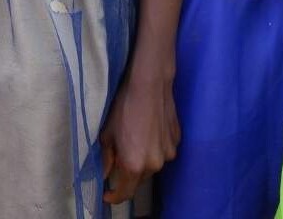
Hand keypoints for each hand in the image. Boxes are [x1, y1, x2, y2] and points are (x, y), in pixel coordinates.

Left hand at [99, 69, 179, 204]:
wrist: (149, 84)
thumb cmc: (123, 107)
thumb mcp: (107, 134)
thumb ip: (106, 159)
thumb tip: (106, 174)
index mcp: (134, 165)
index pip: (125, 193)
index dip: (115, 196)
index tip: (107, 194)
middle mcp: (154, 164)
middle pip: (139, 179)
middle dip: (128, 173)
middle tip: (119, 157)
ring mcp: (169, 153)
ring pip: (152, 165)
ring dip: (143, 159)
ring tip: (135, 139)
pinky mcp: (177, 141)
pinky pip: (163, 151)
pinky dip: (155, 147)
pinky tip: (148, 130)